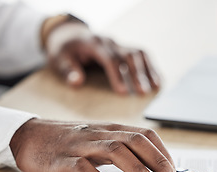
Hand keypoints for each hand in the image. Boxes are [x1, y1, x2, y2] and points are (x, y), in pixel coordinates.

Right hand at [9, 119, 179, 171]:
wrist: (28, 136)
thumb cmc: (66, 142)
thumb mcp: (97, 141)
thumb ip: (119, 149)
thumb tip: (148, 167)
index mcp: (109, 130)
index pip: (144, 135)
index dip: (163, 153)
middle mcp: (99, 134)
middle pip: (135, 141)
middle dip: (158, 162)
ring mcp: (81, 146)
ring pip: (114, 151)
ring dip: (137, 170)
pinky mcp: (63, 160)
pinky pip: (83, 168)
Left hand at [42, 16, 159, 94]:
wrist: (69, 34)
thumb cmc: (64, 50)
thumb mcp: (59, 59)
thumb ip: (67, 70)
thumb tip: (77, 82)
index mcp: (94, 44)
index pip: (110, 59)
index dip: (118, 75)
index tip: (123, 92)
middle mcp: (110, 42)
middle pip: (129, 55)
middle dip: (137, 74)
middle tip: (143, 92)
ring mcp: (119, 44)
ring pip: (139, 53)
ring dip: (148, 70)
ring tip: (156, 87)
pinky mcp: (124, 49)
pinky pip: (142, 55)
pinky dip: (151, 67)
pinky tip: (158, 80)